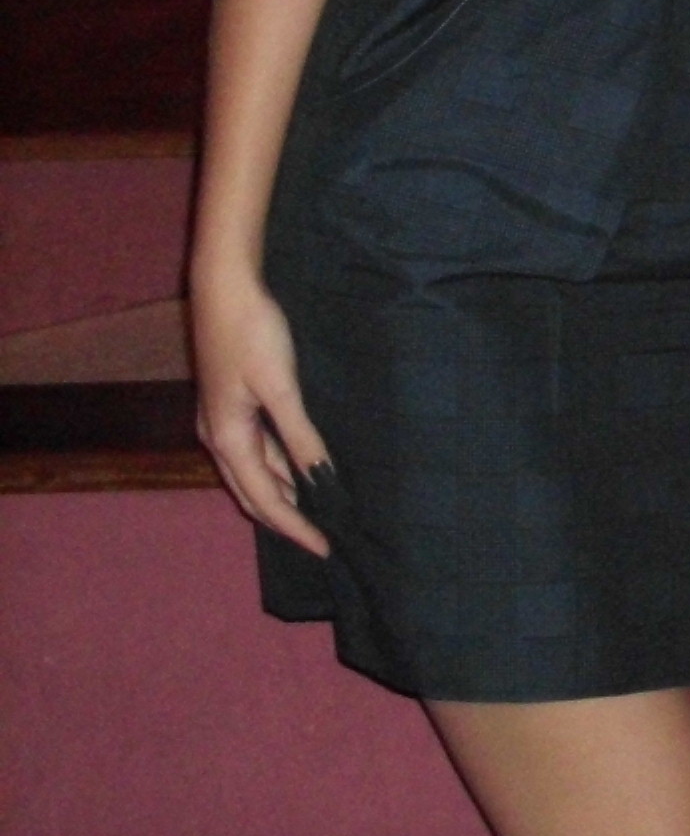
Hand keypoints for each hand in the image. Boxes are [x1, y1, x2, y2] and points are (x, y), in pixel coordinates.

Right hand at [192, 261, 331, 551]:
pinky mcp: (232, 402)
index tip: (325, 548)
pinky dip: (280, 466)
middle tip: (323, 538)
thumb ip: (301, 436)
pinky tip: (304, 465)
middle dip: (285, 519)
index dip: (294, 527)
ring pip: (255, 471)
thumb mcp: (281, 387)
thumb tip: (322, 481)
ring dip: (283, 492)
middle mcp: (218, 437)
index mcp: (228, 439)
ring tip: (319, 509)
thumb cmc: (253, 332)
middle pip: (254, 492)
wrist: (226, 287)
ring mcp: (222, 420)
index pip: (264, 499)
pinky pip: (257, 449)